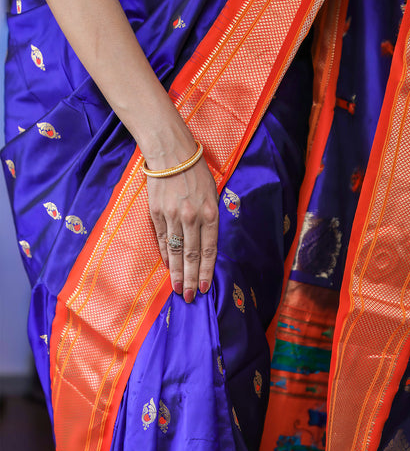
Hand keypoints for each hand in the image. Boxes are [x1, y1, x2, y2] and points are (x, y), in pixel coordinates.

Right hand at [147, 155, 218, 302]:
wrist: (170, 153)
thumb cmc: (196, 173)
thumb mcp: (212, 193)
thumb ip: (210, 219)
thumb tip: (205, 244)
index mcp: (209, 213)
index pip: (209, 250)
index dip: (207, 271)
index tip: (205, 287)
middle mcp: (192, 217)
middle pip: (192, 256)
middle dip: (191, 279)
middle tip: (190, 297)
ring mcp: (173, 216)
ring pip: (176, 251)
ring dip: (177, 273)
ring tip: (177, 289)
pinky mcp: (157, 213)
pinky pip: (163, 240)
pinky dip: (166, 255)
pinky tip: (169, 267)